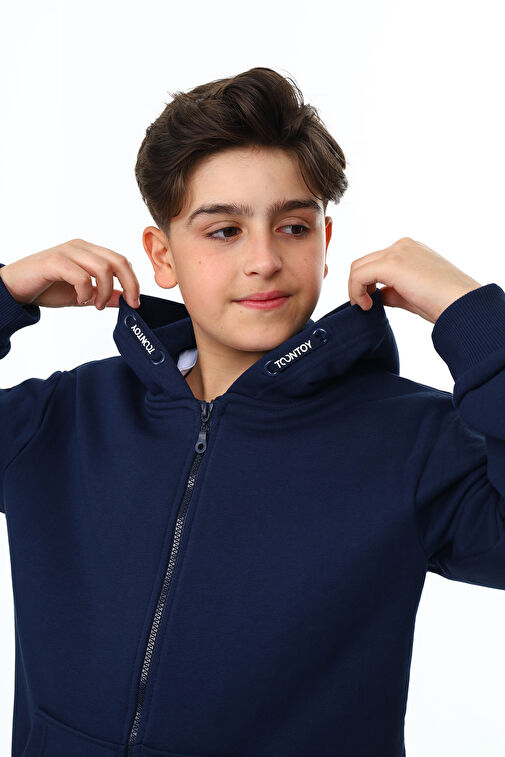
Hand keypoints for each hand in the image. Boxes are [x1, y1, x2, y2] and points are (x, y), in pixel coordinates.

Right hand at [0, 238, 140, 309]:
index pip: (121, 261)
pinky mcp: (55, 261)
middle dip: (129, 285)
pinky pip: (81, 276)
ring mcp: (67, 252)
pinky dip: (85, 292)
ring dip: (104, 292)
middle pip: (118, 261)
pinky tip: (80, 300)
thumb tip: (124, 300)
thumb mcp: (82, 294)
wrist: (15, 288)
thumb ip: (103, 295)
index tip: (135, 302)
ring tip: (95, 305)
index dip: (133, 281)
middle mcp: (80, 247)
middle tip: (128, 304)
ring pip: (103, 268)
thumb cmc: (46, 287)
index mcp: (89, 252)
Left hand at [348, 237, 482, 323]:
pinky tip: (368, 306)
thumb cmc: (445, 303)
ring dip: (355, 289)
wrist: (463, 303)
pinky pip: (359, 275)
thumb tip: (376, 296)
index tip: (370, 303)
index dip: (366, 284)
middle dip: (358, 286)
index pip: (376, 262)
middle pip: (364, 262)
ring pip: (358, 267)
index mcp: (409, 250)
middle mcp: (402, 246)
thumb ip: (392, 291)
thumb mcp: (412, 294)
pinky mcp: (391, 263)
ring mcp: (397, 252)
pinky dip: (356, 291)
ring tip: (367, 307)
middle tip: (366, 306)